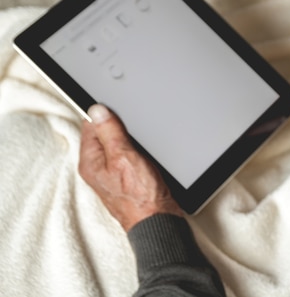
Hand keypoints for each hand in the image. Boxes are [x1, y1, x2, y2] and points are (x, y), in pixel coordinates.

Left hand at [79, 104, 182, 230]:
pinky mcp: (126, 176)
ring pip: (117, 144)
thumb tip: (97, 110)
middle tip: (134, 131)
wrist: (157, 220)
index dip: (106, 114)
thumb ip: (110, 132)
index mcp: (90, 161)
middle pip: (103, 134)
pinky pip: (127, 154)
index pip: (90, 125)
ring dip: (129, 139)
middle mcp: (97, 167)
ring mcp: (112, 172)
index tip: (121, 111)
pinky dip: (136, 150)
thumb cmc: (140, 197)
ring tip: (141, 145)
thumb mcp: (124, 157)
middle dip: (119, 127)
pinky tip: (145, 153)